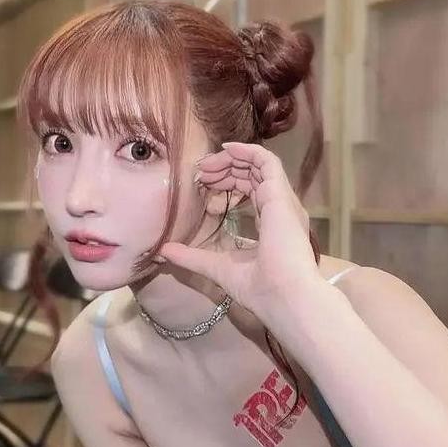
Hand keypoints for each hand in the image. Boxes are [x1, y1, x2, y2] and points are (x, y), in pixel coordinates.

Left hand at [159, 142, 326, 327]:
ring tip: (206, 164)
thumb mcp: (216, 267)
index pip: (252, 191)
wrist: (284, 297)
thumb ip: (192, 257)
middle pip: (254, 175)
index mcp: (272, 224)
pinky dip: (247, 150)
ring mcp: (283, 201)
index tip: (204, 184)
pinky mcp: (281, 195)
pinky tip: (226, 149)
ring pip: (259, 165)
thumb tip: (163, 251)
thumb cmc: (258, 288)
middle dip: (226, 168)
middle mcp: (281, 209)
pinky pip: (267, 161)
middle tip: (201, 171)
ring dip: (231, 159)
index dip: (227, 182)